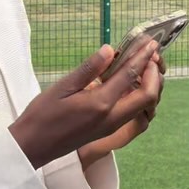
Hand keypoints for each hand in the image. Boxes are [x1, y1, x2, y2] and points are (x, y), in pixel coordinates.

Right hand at [10, 38, 162, 169]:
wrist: (34, 146)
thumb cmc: (43, 114)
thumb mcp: (63, 86)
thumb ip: (89, 69)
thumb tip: (110, 49)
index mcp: (101, 103)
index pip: (130, 76)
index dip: (143, 57)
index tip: (151, 42)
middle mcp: (113, 117)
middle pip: (149, 96)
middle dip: (154, 74)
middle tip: (151, 55)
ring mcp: (112, 126)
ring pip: (143, 106)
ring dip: (149, 85)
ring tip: (144, 65)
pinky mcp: (108, 129)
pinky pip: (133, 111)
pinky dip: (138, 94)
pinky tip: (129, 81)